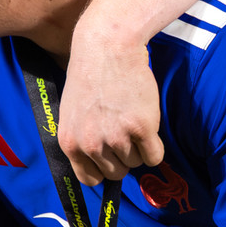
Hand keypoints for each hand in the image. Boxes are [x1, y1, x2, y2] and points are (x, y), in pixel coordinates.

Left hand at [60, 29, 164, 184]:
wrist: (108, 47)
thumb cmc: (91, 75)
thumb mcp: (73, 113)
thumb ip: (83, 139)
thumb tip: (101, 163)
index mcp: (70, 142)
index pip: (90, 179)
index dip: (103, 169)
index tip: (111, 158)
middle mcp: (91, 144)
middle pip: (116, 173)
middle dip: (123, 157)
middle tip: (124, 132)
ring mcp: (117, 137)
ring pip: (136, 163)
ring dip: (139, 147)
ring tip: (132, 120)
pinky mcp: (141, 128)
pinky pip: (154, 156)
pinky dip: (155, 148)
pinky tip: (149, 127)